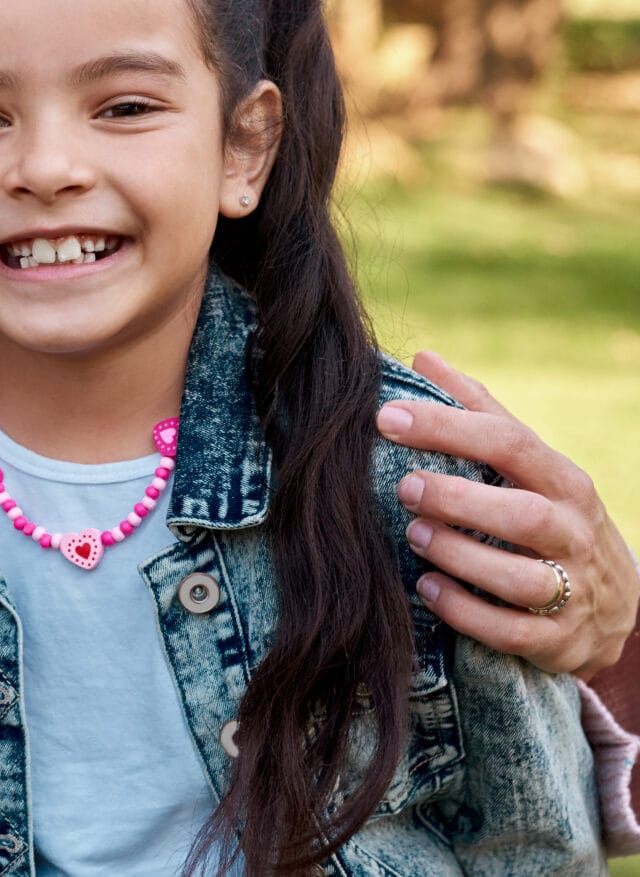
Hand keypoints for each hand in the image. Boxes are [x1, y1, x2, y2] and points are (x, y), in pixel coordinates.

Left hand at [380, 350, 638, 676]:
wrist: (612, 603)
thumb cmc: (550, 514)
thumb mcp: (527, 464)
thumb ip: (478, 412)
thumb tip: (424, 357)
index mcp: (562, 481)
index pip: (509, 443)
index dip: (448, 428)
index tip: (386, 417)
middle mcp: (573, 532)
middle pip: (522, 514)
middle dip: (460, 499)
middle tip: (405, 486)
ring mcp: (572, 589)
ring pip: (521, 578)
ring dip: (461, 555)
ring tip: (413, 535)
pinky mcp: (558, 641)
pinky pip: (514, 632)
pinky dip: (467, 613)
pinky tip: (427, 588)